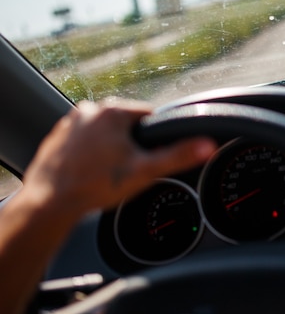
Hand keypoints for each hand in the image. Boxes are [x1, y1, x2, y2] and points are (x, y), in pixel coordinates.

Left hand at [22, 99, 216, 217]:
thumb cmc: (93, 187)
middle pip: (127, 124)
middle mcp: (89, 110)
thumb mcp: (145, 172)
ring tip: (106, 173)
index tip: (147, 157)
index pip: (149, 115)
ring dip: (111, 148)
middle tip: (126, 169)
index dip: (154, 138)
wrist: (49, 203)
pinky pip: (86, 140)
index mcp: (113, 111)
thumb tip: (207, 145)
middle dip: (131, 145)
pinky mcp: (58, 136)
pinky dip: (91, 153)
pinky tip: (90, 172)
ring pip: (106, 133)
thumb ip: (178, 156)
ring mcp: (71, 122)